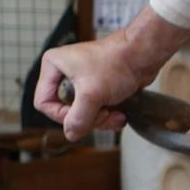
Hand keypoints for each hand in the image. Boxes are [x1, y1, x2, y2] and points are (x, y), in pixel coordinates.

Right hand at [35, 7, 189, 140]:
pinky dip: (109, 115)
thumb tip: (71, 134)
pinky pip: (97, 109)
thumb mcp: (92, 94)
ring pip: (83, 113)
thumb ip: (78, 118)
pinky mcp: (99, 86)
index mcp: (53, 66)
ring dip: (101, 119)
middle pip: (66, 110)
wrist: (145, 54)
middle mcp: (65, 72)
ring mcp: (83, 80)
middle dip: (88, 118)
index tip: (81, 116)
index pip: (44, 102)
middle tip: (105, 114)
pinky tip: (121, 114)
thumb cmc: (118, 62)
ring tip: (117, 115)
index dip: (61, 115)